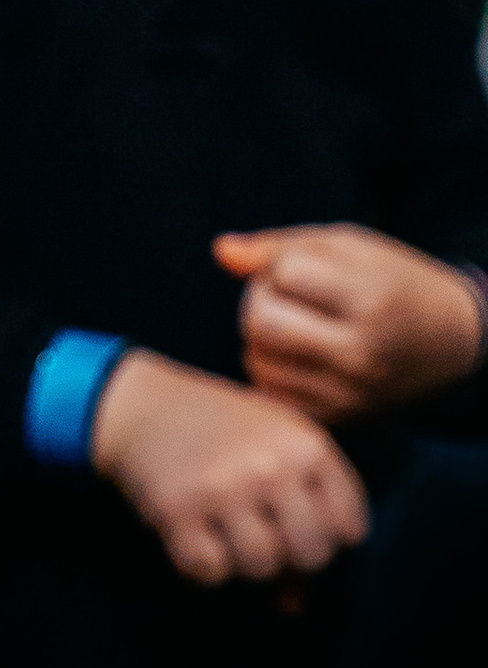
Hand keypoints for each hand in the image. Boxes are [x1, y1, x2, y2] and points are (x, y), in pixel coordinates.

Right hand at [88, 348, 368, 584]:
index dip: (327, 538)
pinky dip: (203, 564)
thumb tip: (295, 606)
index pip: (349, 528)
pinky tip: (196, 536)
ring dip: (244, 561)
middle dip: (291, 558)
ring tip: (227, 534)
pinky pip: (209, 570)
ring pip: (261, 567)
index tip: (299, 525)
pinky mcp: (178, 510)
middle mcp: (270, 466)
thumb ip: (305, 514)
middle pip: (312, 555)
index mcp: (306, 446)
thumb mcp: (277, 451)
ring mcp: (223, 489)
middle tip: (264, 536)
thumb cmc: (224, 433)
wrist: (145, 405)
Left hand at [215, 225, 487, 421]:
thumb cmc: (390, 283)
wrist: (447, 344)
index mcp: (370, 302)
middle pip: (258, 321)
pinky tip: (297, 355)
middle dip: (260, 300)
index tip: (305, 270)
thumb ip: (278, 247)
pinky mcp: (338, 420)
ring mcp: (350, 394)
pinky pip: (269, 392)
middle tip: (288, 297)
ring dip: (261, 336)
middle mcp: (362, 355)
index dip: (282, 265)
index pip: (281, 274)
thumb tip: (220, 252)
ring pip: (257, 359)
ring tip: (295, 324)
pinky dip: (271, 369)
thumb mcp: (347, 247)